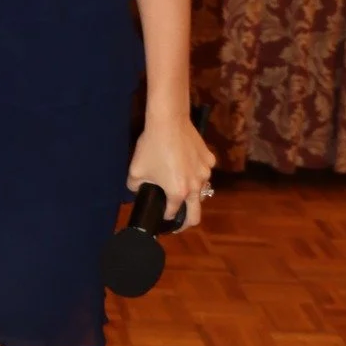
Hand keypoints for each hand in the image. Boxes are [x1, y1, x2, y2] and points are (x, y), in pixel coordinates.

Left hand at [127, 114, 215, 230]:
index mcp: (178, 193)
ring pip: (201, 190)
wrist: (168, 122)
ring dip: (191, 193)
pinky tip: (185, 163)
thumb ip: (135, 187)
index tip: (161, 217)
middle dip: (186, 223)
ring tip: (179, 184)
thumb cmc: (151, 147)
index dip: (165, 218)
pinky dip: (196, 173)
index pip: (172, 214)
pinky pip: (203, 172)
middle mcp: (196, 186)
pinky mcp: (210, 159)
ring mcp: (206, 172)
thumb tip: (138, 191)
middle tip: (179, 224)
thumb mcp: (135, 171)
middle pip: (196, 215)